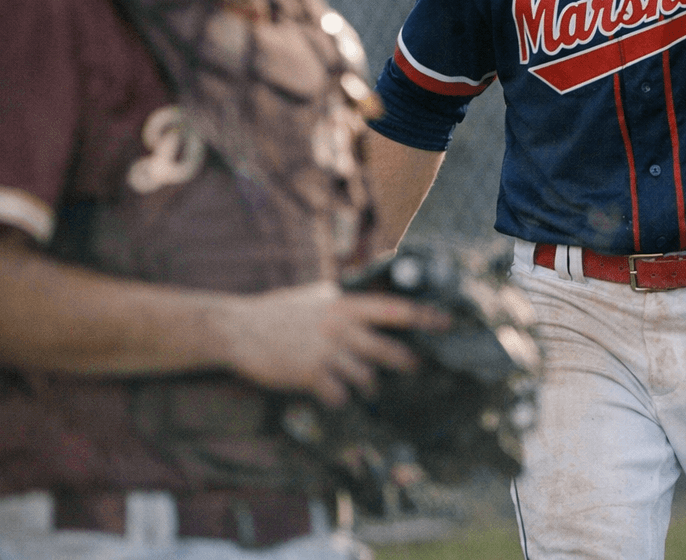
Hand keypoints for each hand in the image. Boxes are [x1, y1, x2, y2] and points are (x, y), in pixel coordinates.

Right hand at [214, 281, 450, 407]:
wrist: (238, 329)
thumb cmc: (280, 312)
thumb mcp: (318, 296)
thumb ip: (347, 297)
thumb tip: (377, 287)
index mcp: (346, 305)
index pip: (395, 309)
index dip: (424, 317)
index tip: (447, 322)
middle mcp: (341, 327)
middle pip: (388, 350)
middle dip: (406, 362)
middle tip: (416, 367)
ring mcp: (326, 352)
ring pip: (366, 378)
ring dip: (369, 386)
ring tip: (368, 388)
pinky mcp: (309, 375)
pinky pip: (339, 395)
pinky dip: (340, 398)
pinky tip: (334, 395)